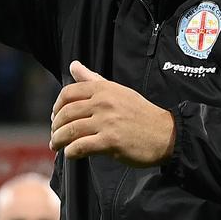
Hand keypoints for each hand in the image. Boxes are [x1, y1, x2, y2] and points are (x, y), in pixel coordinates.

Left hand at [50, 60, 174, 165]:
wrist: (165, 134)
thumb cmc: (140, 113)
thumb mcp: (117, 91)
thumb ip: (93, 79)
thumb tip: (73, 65)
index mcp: (103, 89)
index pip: (68, 93)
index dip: (57, 106)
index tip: (55, 116)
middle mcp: (103, 103)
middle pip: (66, 113)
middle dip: (55, 126)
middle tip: (54, 135)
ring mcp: (107, 122)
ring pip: (70, 130)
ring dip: (58, 140)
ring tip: (56, 146)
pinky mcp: (111, 141)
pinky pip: (81, 146)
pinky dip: (71, 152)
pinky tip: (70, 154)